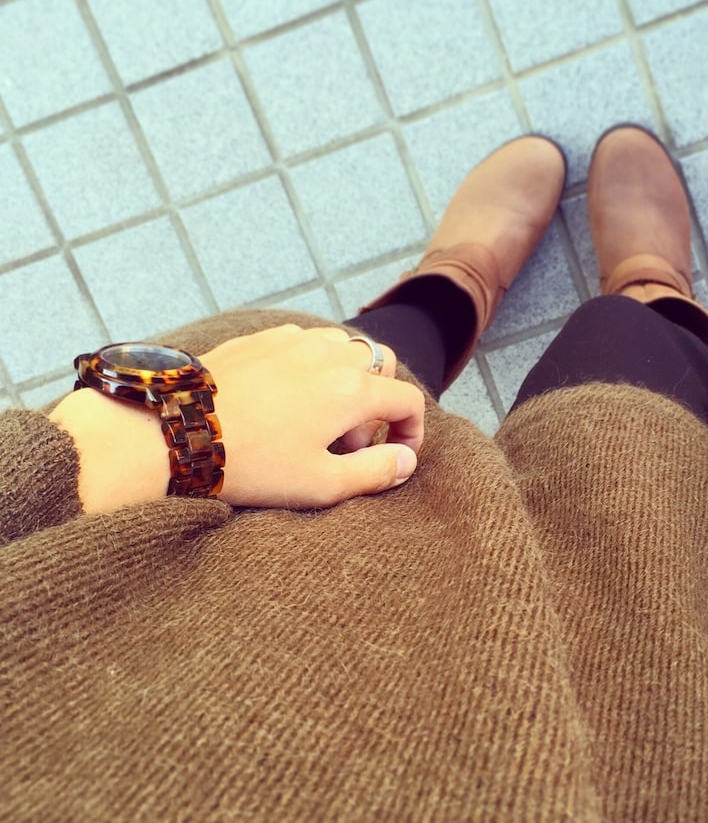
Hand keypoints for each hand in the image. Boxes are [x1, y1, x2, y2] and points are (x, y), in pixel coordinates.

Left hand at [202, 324, 423, 507]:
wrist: (179, 430)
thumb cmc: (251, 462)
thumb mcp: (321, 484)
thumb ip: (375, 473)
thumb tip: (406, 462)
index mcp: (352, 390)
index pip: (408, 400)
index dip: (413, 432)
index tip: (396, 455)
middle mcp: (331, 355)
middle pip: (381, 367)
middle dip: (379, 404)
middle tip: (350, 442)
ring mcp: (295, 340)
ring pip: (344, 349)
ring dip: (347, 380)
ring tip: (320, 418)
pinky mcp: (263, 338)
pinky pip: (305, 343)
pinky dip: (312, 366)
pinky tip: (286, 399)